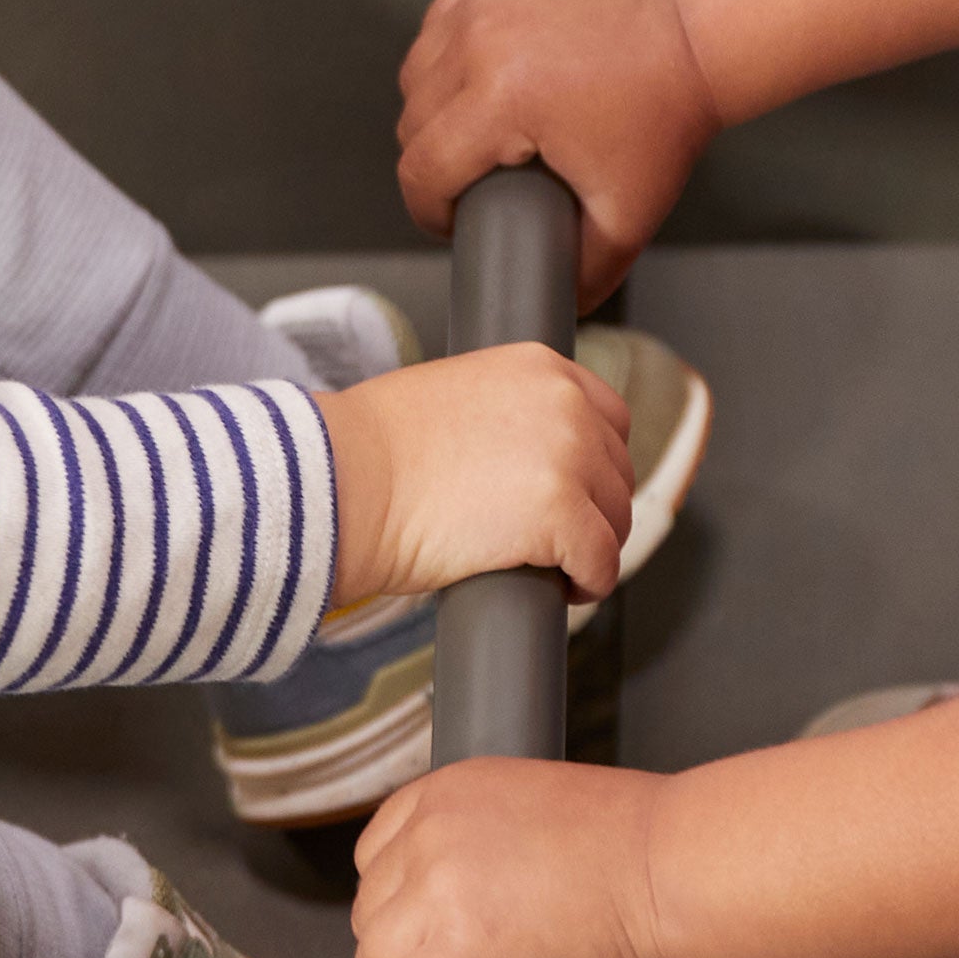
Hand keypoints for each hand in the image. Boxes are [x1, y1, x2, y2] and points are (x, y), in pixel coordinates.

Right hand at [320, 346, 631, 610]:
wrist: (342, 480)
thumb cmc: (372, 451)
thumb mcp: (452, 399)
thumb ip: (503, 413)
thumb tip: (525, 460)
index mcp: (538, 367)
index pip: (608, 417)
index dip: (595, 465)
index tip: (578, 492)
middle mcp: (564, 404)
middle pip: (616, 471)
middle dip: (592, 510)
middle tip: (557, 539)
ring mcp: (568, 458)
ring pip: (614, 520)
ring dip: (591, 548)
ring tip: (554, 567)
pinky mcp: (561, 515)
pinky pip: (601, 563)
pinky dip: (588, 584)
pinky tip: (561, 590)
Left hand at [354, 758, 679, 957]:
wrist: (676, 869)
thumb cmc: (639, 844)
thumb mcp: (536, 805)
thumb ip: (484, 837)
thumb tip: (468, 892)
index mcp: (450, 792)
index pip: (376, 855)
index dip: (395, 903)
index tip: (413, 930)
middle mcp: (432, 836)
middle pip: (372, 913)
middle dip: (400, 950)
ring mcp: (439, 896)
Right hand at [398, 0, 719, 301]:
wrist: (689, 45)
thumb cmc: (661, 120)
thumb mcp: (626, 218)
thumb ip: (587, 276)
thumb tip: (555, 313)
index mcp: (502, 98)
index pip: (422, 170)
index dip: (432, 212)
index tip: (455, 221)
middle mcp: (480, 41)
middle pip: (411, 125)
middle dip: (435, 164)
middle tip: (477, 181)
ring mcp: (482, 2)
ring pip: (414, 76)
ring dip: (433, 111)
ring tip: (477, 134)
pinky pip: (435, 30)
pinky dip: (445, 59)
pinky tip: (477, 83)